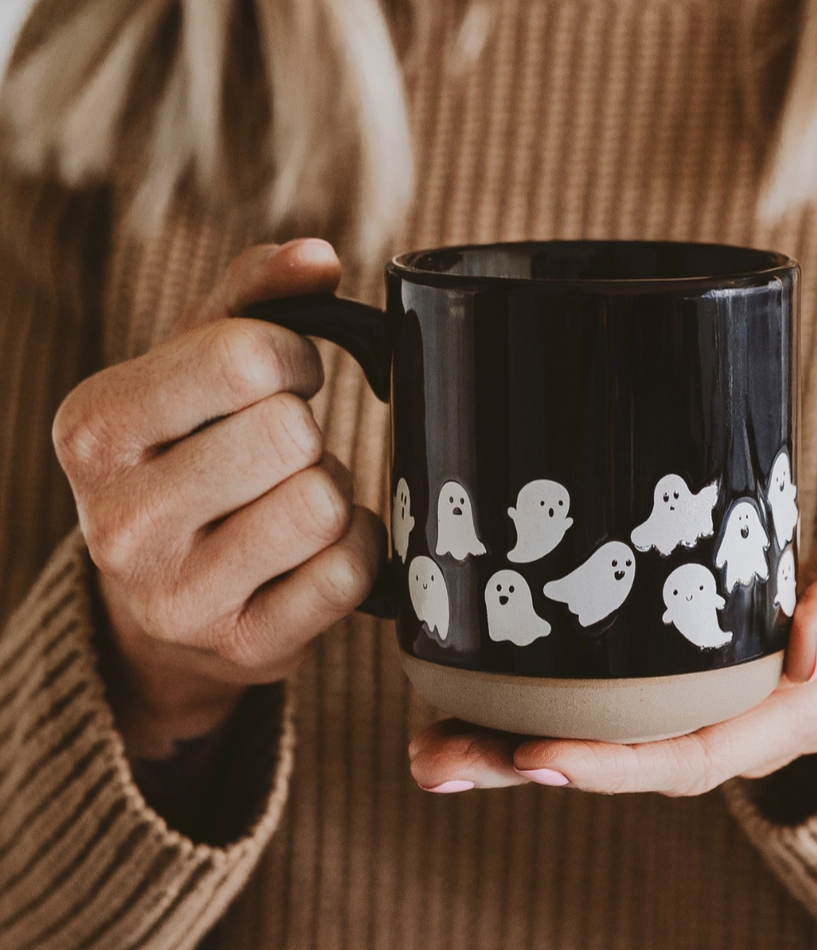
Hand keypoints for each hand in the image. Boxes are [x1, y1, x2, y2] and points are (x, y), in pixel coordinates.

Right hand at [54, 239, 385, 758]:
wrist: (159, 605)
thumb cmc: (184, 462)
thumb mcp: (187, 372)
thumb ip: (248, 299)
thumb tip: (317, 256)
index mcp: (95, 430)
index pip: (244, 358)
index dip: (290, 357)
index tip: (284, 376)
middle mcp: (119, 522)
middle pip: (291, 433)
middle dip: (305, 434)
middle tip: (277, 454)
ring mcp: (180, 598)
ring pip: (324, 502)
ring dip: (328, 491)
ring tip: (285, 502)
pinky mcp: (245, 648)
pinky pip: (351, 570)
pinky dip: (353, 548)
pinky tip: (311, 553)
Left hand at [408, 508, 816, 794]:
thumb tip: (809, 648)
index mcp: (788, 711)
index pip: (692, 754)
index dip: (614, 763)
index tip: (536, 757)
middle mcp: (734, 719)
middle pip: (620, 759)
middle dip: (526, 766)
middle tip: (434, 760)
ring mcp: (701, 696)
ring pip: (598, 734)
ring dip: (507, 744)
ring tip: (423, 744)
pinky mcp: (676, 665)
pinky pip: (603, 695)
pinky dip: (535, 699)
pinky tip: (470, 691)